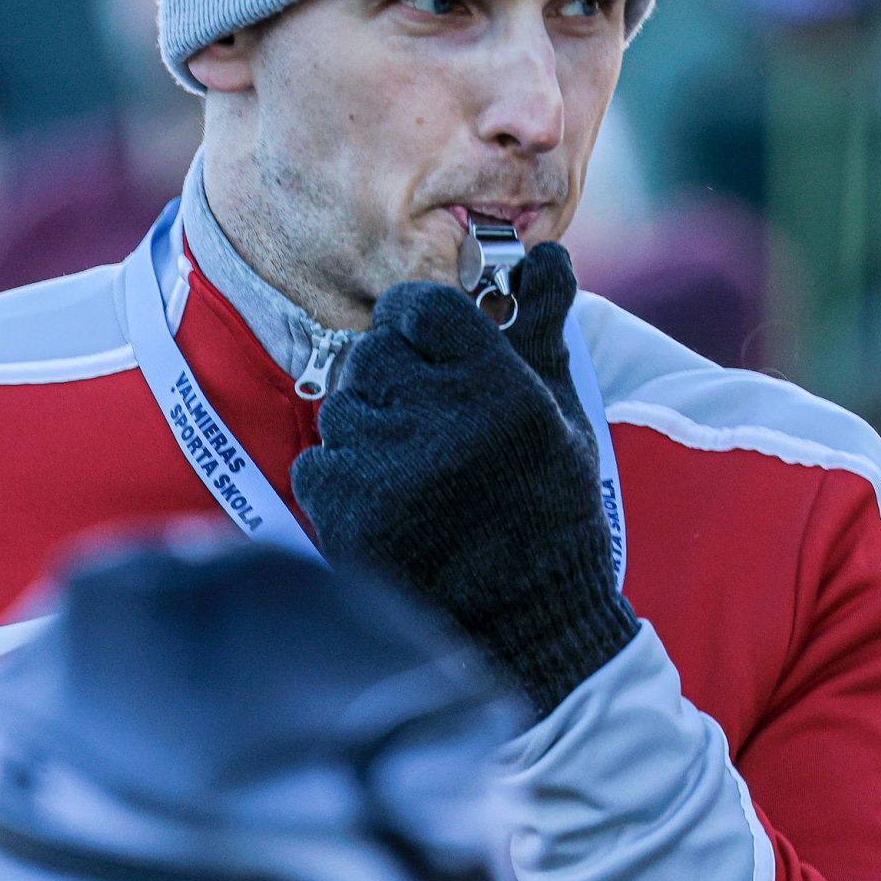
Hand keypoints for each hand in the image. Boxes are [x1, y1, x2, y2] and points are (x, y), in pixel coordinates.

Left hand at [291, 244, 636, 716]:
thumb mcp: (563, 415)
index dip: (416, 321)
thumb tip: (548, 255)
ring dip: (366, 431)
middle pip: (372, 353)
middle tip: (420, 418)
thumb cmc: (550, 510)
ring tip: (411, 470)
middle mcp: (446, 424)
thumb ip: (543, 329)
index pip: (420, 306)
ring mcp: (393, 472)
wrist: (527, 625)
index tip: (425, 347)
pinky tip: (385, 502)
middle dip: (390, 378)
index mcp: (502, 391)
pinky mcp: (352, 518)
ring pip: (342, 408)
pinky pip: (318, 462)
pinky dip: (340, 478)